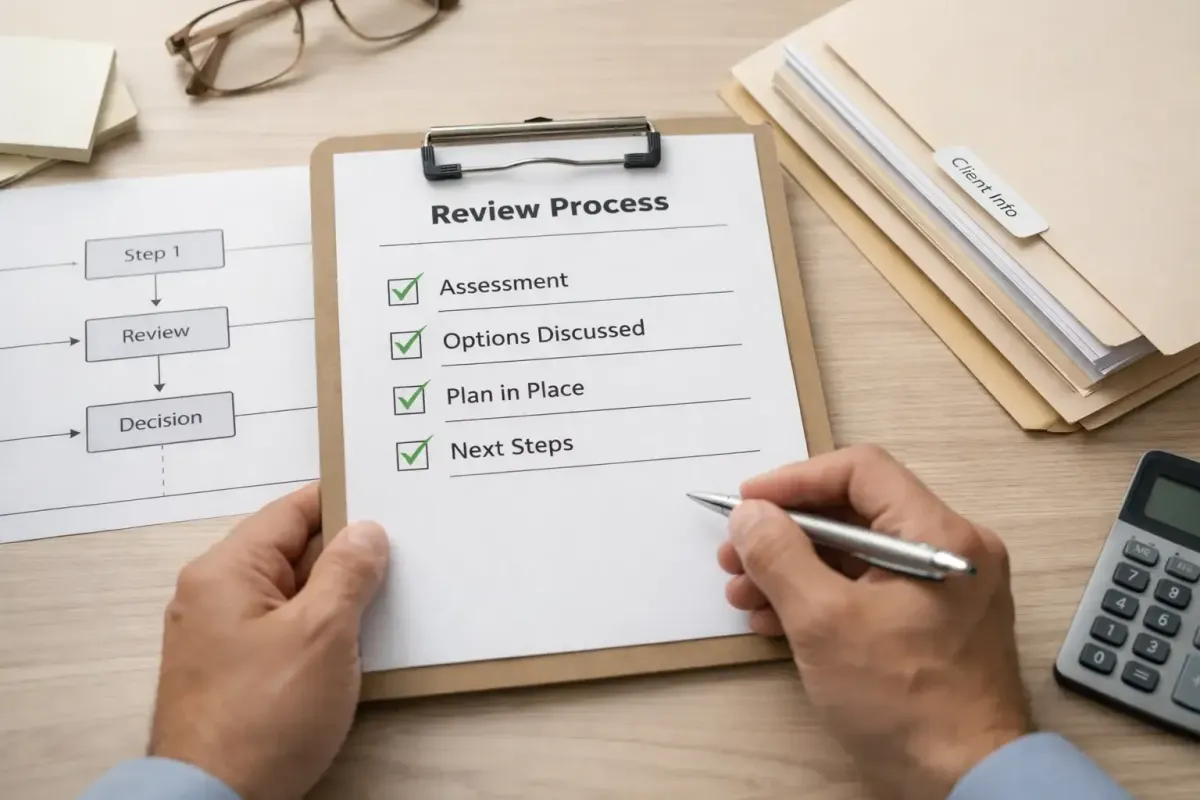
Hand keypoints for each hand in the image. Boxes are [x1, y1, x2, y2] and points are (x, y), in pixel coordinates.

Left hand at [148, 483, 389, 799]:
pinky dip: (321, 629)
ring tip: (390, 596)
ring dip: (338, 596)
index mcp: (225, 571)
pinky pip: (285, 631)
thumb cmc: (264, 715)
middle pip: (292, 552)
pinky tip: (358, 641)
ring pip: (292, 594)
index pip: (291, 512)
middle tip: (404, 551)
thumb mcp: (322, 633)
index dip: (342, 502)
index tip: (389, 500)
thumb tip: (366, 531)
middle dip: (346, 552)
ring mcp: (222, 636)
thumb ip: (348, 572)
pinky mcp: (234, 672)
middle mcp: (214, 595)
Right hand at [718, 446, 1031, 799]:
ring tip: (743, 593)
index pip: (861, 471)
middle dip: (785, 533)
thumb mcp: (824, 622)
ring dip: (793, 568)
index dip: (796, 480)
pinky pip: (867, 590)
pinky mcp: (930, 625)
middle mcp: (951, 551)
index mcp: (941, 535)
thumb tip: (749, 515)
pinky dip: (819, 597)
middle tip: (735, 553)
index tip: (748, 501)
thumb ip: (780, 556)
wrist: (966, 782)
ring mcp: (943, 591)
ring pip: (855, 555)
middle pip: (854, 513)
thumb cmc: (907, 703)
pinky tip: (773, 619)